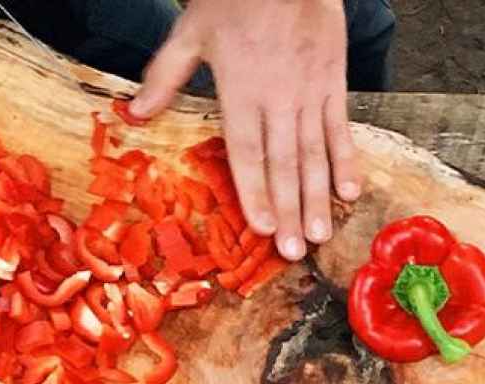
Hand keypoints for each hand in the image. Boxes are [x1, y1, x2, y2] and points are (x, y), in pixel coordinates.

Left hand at [130, 0, 361, 260]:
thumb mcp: (191, 30)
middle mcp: (279, 97)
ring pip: (314, 154)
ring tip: (318, 235)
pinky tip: (349, 192)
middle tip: (293, 251)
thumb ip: (166, 75)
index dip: (254, 191)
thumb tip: (135, 114)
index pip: (247, 151)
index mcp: (240, 88)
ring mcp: (311, 93)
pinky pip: (341, 130)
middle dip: (288, 210)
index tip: (260, 228)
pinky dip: (347, 162)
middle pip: (284, 163)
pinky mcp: (334, 83)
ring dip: (317, 198)